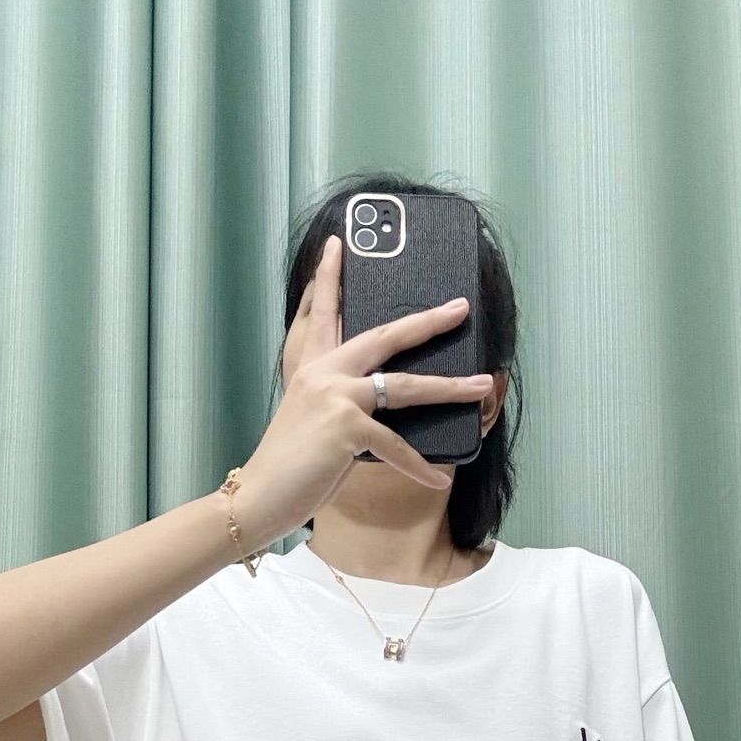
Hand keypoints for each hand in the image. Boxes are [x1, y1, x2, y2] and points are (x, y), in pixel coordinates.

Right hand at [226, 234, 496, 551]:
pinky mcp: (346, 428)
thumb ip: (344, 406)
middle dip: (427, 322)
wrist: (258, 495)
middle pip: (384, 337)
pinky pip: (397, 445)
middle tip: (460, 307)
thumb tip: (383, 405)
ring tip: (481, 385)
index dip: (330, 278)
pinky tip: (438, 478)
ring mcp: (335, 397)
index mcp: (312, 368)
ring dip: (449, 388)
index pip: (322, 313)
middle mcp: (324, 374)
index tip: (338, 245)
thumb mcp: (314, 423)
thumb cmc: (290, 467)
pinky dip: (419, 466)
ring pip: (405, 387)